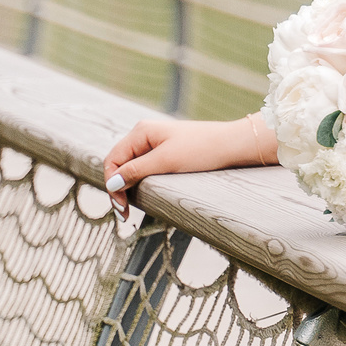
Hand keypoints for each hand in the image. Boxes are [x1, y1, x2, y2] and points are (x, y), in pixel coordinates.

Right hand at [102, 113, 275, 210]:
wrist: (233, 146)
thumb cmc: (202, 150)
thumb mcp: (166, 162)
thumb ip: (137, 171)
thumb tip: (112, 183)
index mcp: (141, 131)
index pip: (113, 160)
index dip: (112, 184)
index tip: (121, 208)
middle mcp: (145, 135)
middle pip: (119, 164)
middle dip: (118, 188)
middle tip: (125, 214)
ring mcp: (155, 143)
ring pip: (131, 168)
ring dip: (128, 187)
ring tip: (132, 208)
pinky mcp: (166, 152)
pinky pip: (144, 168)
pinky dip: (140, 182)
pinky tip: (143, 194)